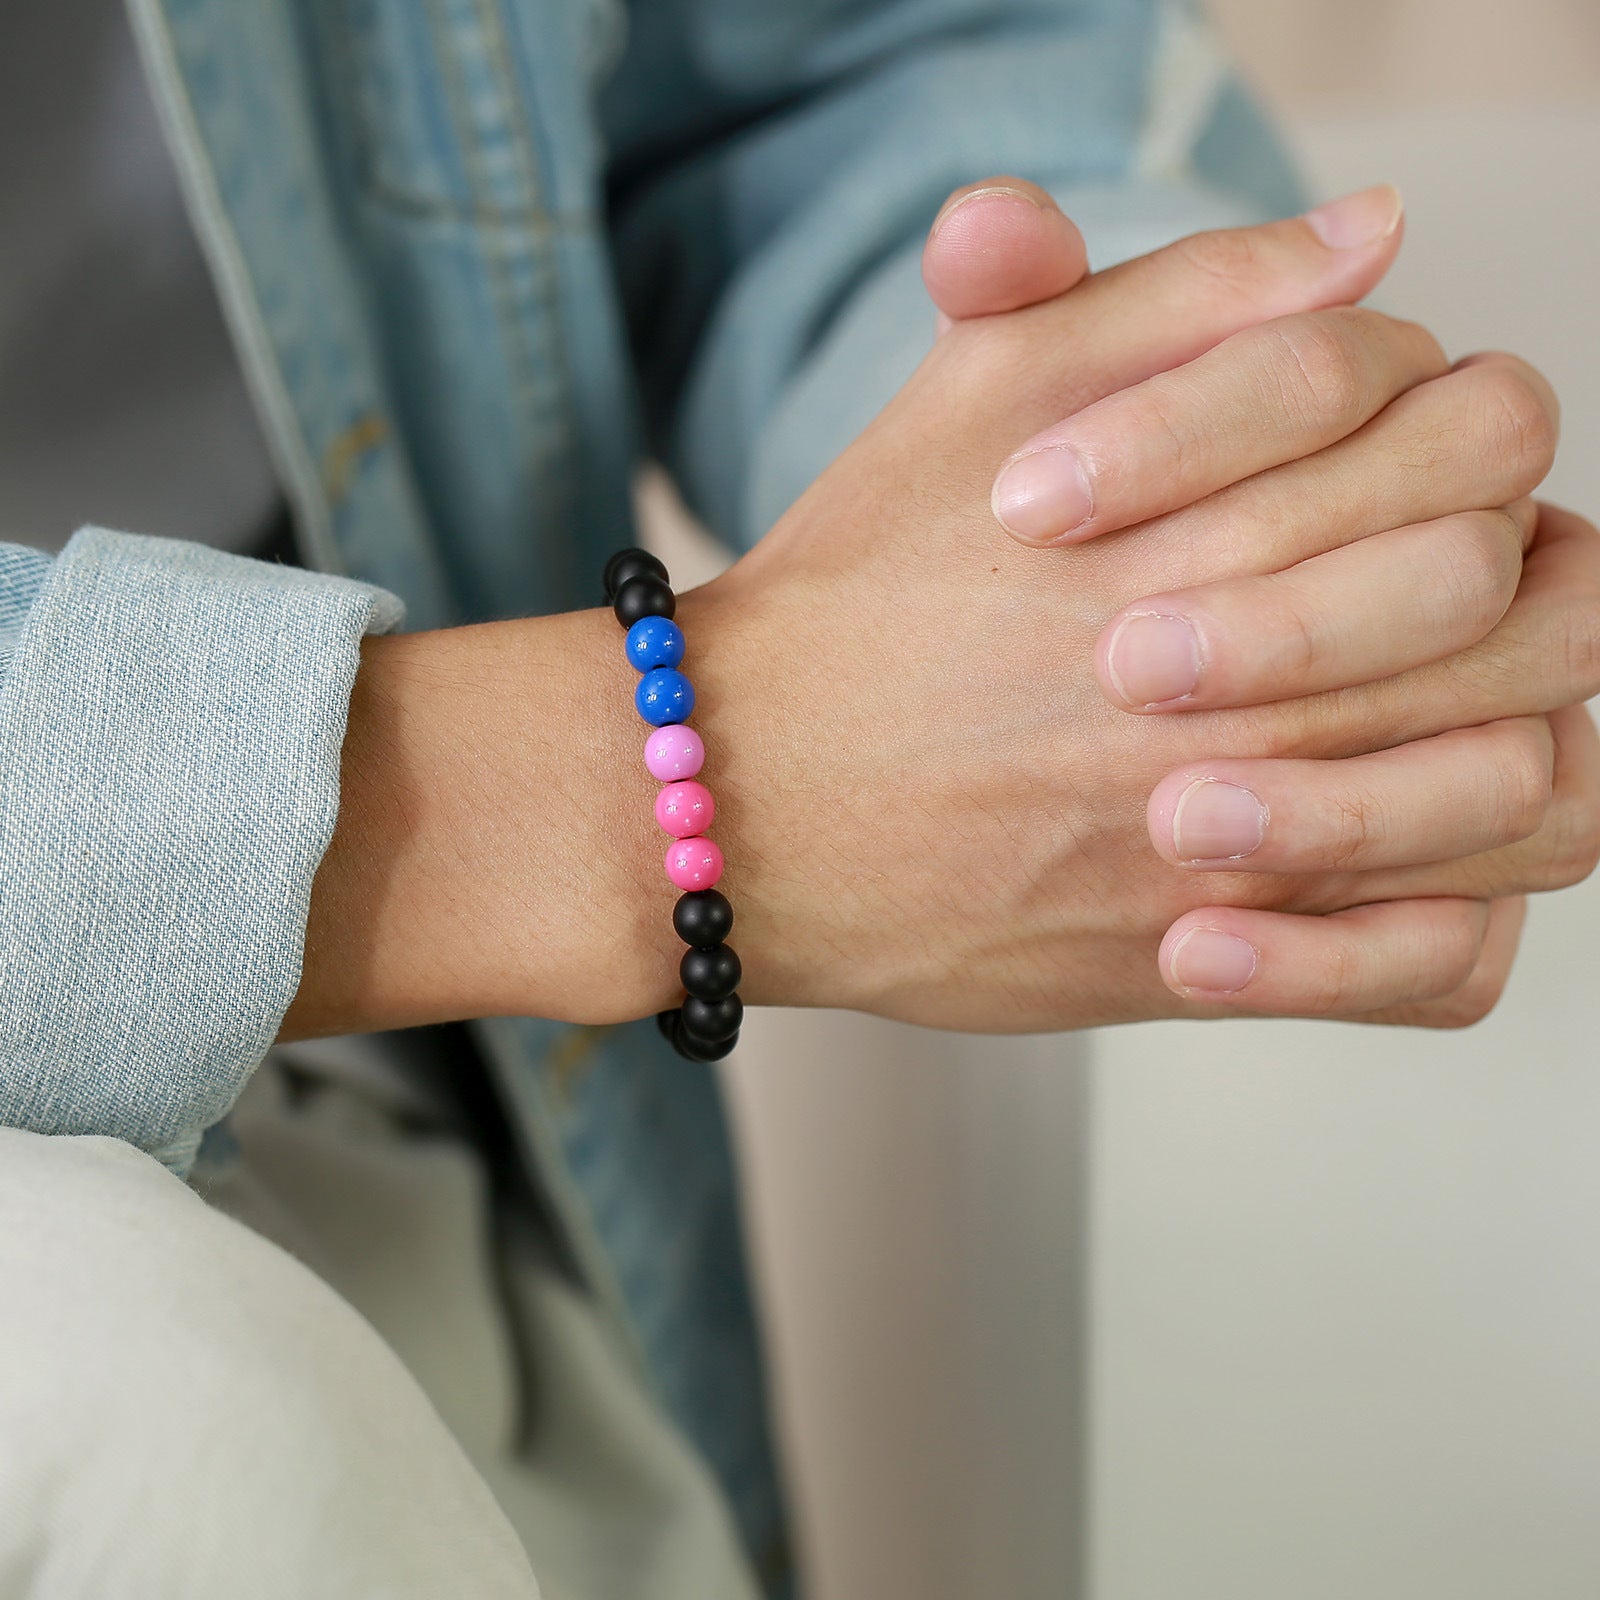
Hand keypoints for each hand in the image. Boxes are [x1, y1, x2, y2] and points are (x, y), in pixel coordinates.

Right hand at [286, 198, 1599, 1042]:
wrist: (742, 797)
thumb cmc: (860, 590)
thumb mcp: (978, 392)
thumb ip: (1174, 293)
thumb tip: (1370, 232)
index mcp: (1207, 523)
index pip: (1463, 435)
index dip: (1448, 421)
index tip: (1379, 449)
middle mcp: (1242, 691)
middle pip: (1530, 606)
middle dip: (1510, 563)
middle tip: (1441, 574)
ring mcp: (1235, 843)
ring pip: (1523, 790)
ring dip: (1520, 728)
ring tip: (1442, 708)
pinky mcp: (1205, 965)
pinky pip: (1436, 971)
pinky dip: (1457, 914)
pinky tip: (1394, 852)